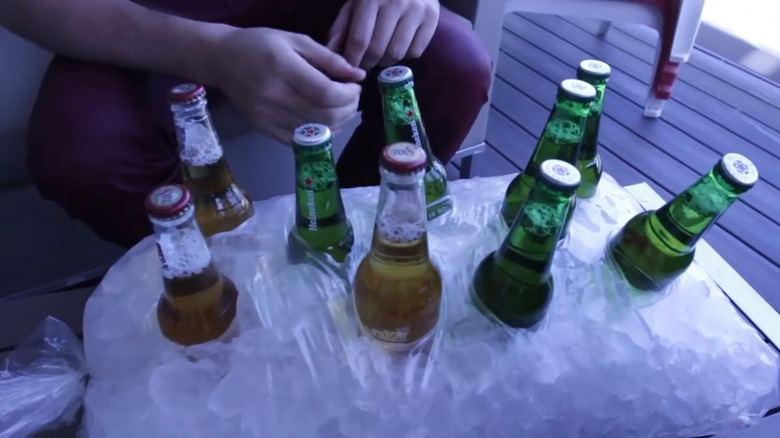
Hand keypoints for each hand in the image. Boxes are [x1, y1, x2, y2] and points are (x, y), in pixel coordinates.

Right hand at [205, 27, 365, 143]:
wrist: (222, 60)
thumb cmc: (260, 45)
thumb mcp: (295, 41)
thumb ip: (328, 58)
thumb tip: (357, 75)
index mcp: (283, 68)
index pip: (326, 93)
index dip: (348, 95)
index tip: (356, 87)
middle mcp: (274, 95)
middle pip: (323, 115)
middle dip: (348, 109)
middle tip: (352, 99)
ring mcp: (267, 116)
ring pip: (314, 131)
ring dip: (338, 123)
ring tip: (343, 109)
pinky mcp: (263, 128)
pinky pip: (299, 140)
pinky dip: (319, 134)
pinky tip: (326, 122)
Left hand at [326, 0, 438, 70]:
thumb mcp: (355, 3)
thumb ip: (342, 27)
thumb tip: (332, 52)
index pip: (360, 39)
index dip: (353, 59)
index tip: (349, 69)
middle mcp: (396, 2)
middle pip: (378, 49)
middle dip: (368, 63)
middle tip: (365, 64)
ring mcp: (417, 10)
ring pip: (397, 53)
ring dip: (385, 61)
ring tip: (380, 55)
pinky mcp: (433, 17)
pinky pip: (415, 51)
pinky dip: (405, 55)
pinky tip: (398, 45)